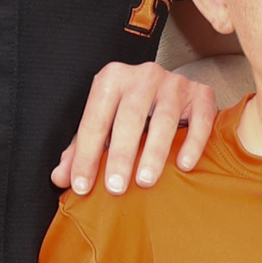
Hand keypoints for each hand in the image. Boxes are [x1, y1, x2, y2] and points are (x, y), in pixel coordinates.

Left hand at [51, 60, 220, 197]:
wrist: (171, 90)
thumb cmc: (131, 113)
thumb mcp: (103, 126)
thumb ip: (80, 151)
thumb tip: (59, 178)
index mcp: (112, 79)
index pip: (95, 120)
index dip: (85, 155)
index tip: (82, 186)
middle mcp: (143, 75)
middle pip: (129, 117)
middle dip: (121, 155)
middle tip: (115, 188)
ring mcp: (174, 82)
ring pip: (164, 117)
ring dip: (154, 152)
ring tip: (145, 181)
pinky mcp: (201, 93)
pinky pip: (200, 118)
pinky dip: (192, 142)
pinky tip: (183, 165)